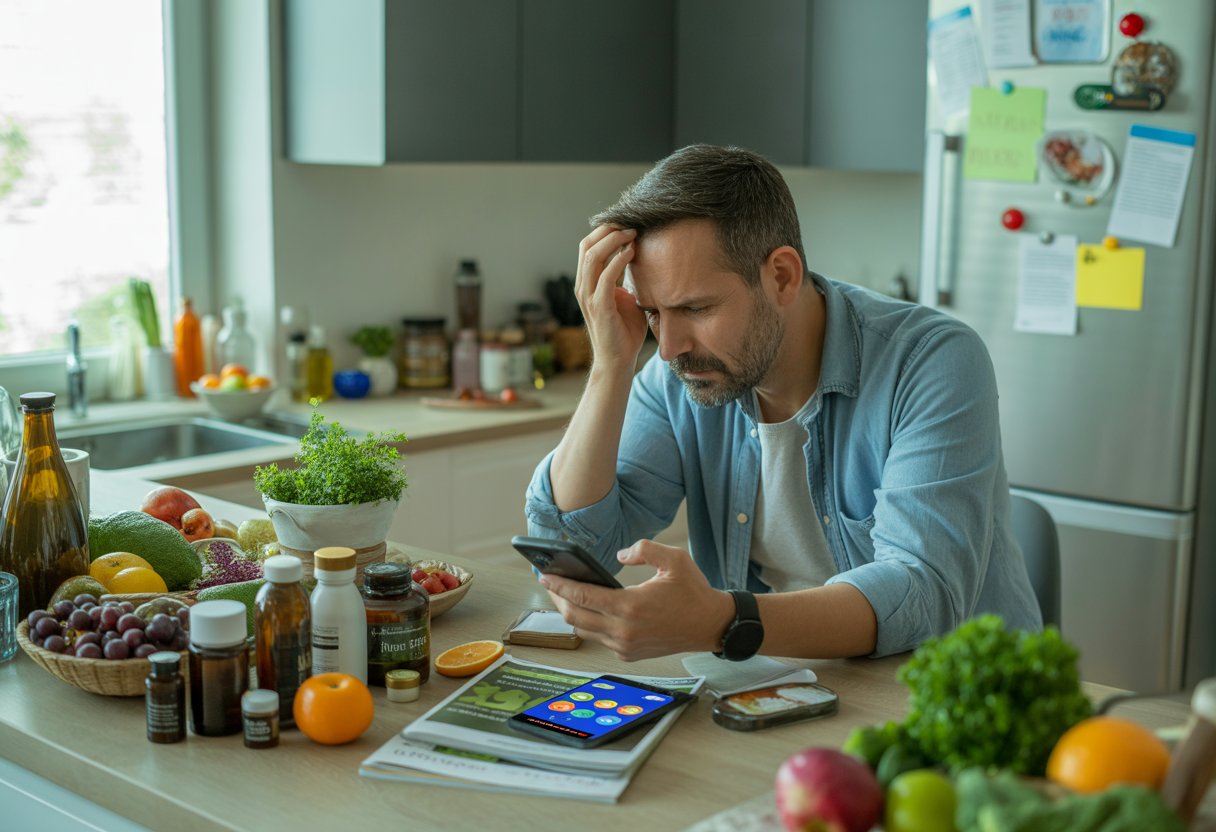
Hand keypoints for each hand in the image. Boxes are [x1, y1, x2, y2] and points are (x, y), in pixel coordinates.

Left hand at [539, 540, 733, 661]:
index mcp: (629, 606)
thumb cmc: (694, 592)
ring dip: (573, 612)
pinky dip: (591, 624)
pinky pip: (600, 639)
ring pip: (584, 630)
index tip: (544, 575)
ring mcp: (625, 646)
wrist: (712, 625)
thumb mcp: (674, 559)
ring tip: (567, 595)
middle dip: (558, 599)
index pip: (581, 595)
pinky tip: (591, 609)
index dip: (559, 585)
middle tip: (551, 583)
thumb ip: (643, 549)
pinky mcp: (629, 654)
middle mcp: (623, 631)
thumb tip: (619, 556)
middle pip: (574, 616)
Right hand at [576, 225, 648, 371]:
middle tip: (630, 223)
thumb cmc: (624, 331)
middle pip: (587, 245)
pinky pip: (606, 276)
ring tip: (633, 234)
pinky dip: (619, 260)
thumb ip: (625, 280)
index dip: (605, 230)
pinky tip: (632, 252)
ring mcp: (588, 296)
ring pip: (593, 256)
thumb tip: (637, 262)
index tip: (626, 222)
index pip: (588, 246)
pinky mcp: (599, 306)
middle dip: (608, 230)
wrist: (617, 361)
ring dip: (614, 241)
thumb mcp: (625, 298)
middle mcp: (583, 287)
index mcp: (587, 283)